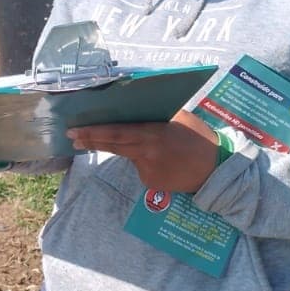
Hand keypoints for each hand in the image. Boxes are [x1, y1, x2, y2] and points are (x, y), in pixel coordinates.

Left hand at [67, 109, 218, 192]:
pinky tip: (166, 162)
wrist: (215, 169)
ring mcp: (147, 171)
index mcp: (152, 133)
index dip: (93, 131)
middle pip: (113, 146)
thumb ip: (156, 114)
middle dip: (91, 140)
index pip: (116, 132)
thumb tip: (133, 107)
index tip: (75, 130)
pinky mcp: (151, 183)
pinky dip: (146, 162)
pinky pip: (141, 168)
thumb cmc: (199, 138)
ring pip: (130, 156)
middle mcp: (146, 153)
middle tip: (73, 138)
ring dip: (132, 150)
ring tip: (162, 148)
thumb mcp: (180, 118)